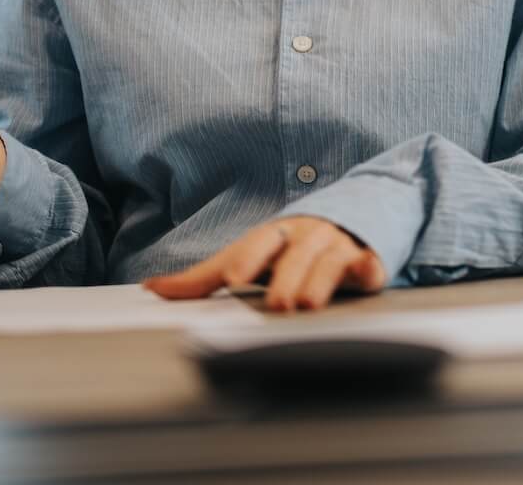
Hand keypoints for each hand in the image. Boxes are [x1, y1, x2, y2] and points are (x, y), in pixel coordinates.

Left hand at [143, 216, 386, 311]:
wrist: (348, 219)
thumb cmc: (287, 247)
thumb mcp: (249, 257)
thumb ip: (204, 277)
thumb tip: (152, 288)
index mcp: (275, 234)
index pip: (259, 243)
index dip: (247, 258)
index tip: (234, 278)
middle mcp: (307, 236)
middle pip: (296, 254)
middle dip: (287, 277)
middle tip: (278, 303)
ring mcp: (339, 246)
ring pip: (331, 259)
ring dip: (321, 279)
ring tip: (309, 302)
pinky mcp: (367, 259)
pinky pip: (370, 263)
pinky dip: (370, 268)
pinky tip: (369, 274)